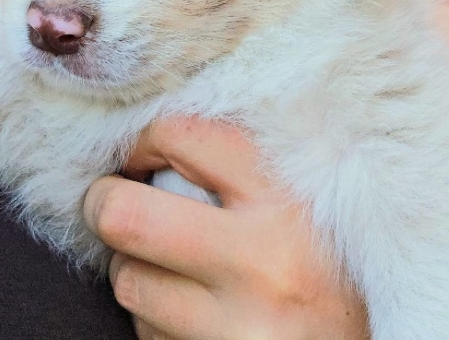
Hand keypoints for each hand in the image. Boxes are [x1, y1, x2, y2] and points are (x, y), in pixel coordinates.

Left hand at [84, 117, 368, 339]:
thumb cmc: (342, 266)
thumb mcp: (315, 199)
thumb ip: (254, 162)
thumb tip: (169, 129)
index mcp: (290, 200)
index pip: (183, 134)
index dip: (145, 138)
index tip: (144, 152)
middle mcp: (262, 263)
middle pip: (125, 216)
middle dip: (106, 204)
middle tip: (116, 201)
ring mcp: (235, 327)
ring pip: (129, 281)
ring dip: (138, 270)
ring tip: (180, 267)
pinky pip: (146, 334)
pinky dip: (157, 319)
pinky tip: (200, 314)